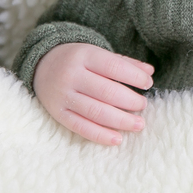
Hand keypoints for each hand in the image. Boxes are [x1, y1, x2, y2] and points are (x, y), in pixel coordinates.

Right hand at [33, 43, 154, 144]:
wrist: (41, 65)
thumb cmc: (78, 60)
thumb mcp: (98, 54)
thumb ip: (124, 63)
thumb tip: (150, 72)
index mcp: (83, 55)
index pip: (113, 67)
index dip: (134, 77)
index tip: (148, 84)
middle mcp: (71, 75)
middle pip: (106, 92)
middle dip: (130, 101)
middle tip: (143, 106)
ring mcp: (63, 96)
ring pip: (96, 112)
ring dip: (121, 121)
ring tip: (138, 124)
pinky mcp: (58, 114)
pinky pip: (81, 127)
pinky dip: (101, 135)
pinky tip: (118, 139)